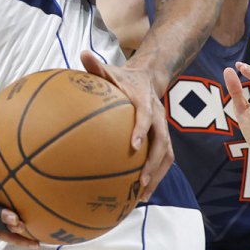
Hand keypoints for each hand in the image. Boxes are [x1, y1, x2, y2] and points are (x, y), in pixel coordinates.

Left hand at [81, 50, 172, 201]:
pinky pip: (162, 160)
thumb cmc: (122, 78)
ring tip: (142, 196)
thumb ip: (97, 66)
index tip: (133, 146)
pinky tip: (139, 194)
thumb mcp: (110, 70)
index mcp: (146, 102)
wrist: (146, 78)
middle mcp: (159, 117)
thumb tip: (83, 54)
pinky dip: (154, 177)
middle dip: (153, 163)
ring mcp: (163, 129)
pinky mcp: (162, 139)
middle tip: (140, 181)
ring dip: (157, 176)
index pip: (146, 116)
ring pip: (167, 156)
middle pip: (163, 143)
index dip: (142, 130)